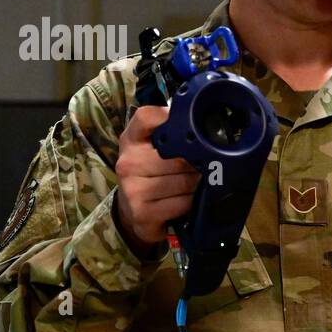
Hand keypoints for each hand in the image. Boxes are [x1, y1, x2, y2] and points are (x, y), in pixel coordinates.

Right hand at [113, 106, 200, 252]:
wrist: (134, 211)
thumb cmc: (150, 173)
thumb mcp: (152, 148)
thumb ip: (170, 132)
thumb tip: (203, 122)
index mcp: (131, 140)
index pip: (147, 117)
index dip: (169, 117)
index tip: (187, 126)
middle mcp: (128, 163)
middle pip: (179, 156)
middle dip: (197, 164)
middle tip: (200, 167)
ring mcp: (133, 189)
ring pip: (185, 182)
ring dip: (196, 185)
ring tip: (193, 184)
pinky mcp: (142, 214)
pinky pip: (183, 203)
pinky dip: (190, 203)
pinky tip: (185, 201)